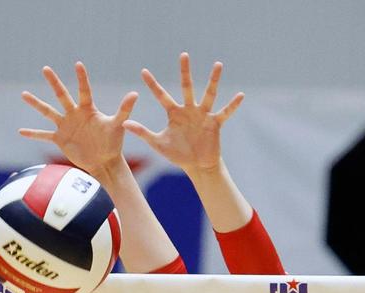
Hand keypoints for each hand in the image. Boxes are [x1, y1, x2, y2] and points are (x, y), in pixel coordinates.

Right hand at [19, 62, 136, 181]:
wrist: (103, 161)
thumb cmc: (112, 143)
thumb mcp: (117, 125)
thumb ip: (124, 109)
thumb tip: (135, 93)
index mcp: (88, 109)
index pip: (84, 90)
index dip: (82, 78)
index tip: (78, 64)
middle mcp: (74, 114)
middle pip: (62, 95)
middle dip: (54, 82)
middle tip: (46, 68)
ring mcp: (65, 125)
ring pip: (48, 112)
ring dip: (36, 103)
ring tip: (24, 94)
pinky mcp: (60, 139)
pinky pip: (44, 135)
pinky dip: (33, 134)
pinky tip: (21, 131)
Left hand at [123, 52, 242, 175]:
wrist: (196, 165)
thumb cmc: (178, 153)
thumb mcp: (158, 143)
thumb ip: (142, 132)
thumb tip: (124, 124)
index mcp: (174, 113)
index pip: (161, 96)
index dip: (152, 85)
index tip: (143, 71)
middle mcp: (189, 110)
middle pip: (186, 87)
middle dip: (185, 72)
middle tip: (183, 54)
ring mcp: (203, 115)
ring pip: (209, 94)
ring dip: (213, 80)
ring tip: (218, 64)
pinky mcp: (215, 123)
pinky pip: (225, 112)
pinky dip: (232, 105)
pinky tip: (240, 95)